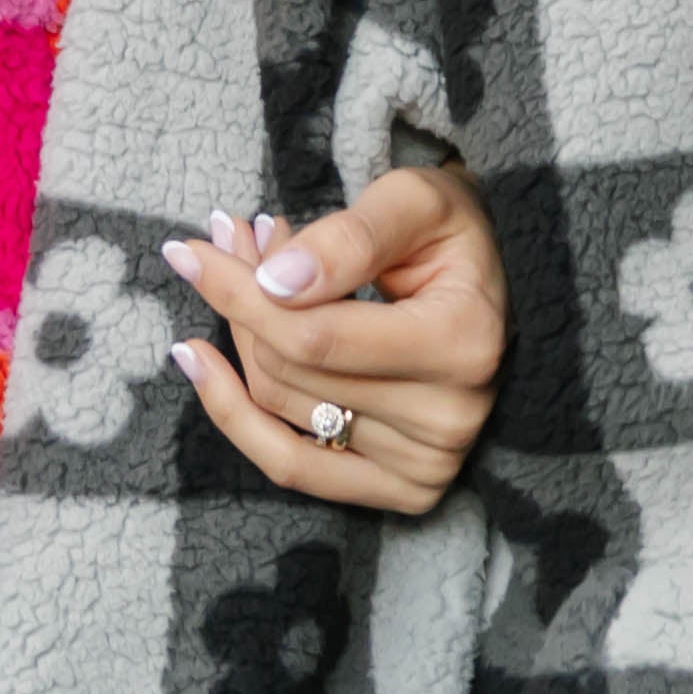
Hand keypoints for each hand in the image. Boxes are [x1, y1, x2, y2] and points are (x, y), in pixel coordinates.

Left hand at [167, 164, 506, 514]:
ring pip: (280, 407)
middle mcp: (450, 418)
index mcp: (462, 344)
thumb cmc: (451, 235)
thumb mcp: (413, 202)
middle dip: (241, 301)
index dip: (240, 291)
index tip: (194, 249)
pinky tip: (201, 368)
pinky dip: (236, 419)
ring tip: (237, 277)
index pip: (315, 335)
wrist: (498, 287)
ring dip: (240, 338)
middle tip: (226, 244)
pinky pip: (294, 468)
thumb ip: (350, 237)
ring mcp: (428, 464)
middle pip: (291, 370)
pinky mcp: (406, 491)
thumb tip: (273, 283)